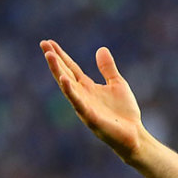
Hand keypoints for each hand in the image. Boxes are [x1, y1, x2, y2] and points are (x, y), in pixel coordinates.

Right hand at [41, 40, 143, 158]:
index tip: (48, 42)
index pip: (71, 68)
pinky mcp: (90, 117)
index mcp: (88, 87)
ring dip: (58, 71)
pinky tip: (64, 80)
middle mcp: (82, 95)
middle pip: (65, 74)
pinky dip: (70, 92)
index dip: (61, 55)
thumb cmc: (124, 112)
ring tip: (49, 56)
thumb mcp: (117, 84)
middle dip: (54, 60)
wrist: (134, 135)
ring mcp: (84, 106)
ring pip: (67, 86)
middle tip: (43, 44)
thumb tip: (101, 49)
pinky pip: (78, 103)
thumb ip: (108, 69)